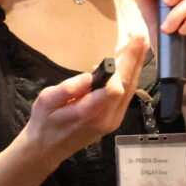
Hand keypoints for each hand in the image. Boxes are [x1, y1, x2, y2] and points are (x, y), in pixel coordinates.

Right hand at [21, 26, 150, 165]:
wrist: (46, 149)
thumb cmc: (43, 122)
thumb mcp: (46, 101)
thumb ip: (68, 88)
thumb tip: (90, 75)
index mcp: (88, 113)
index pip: (114, 90)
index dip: (117, 69)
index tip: (113, 52)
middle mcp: (106, 119)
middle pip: (128, 87)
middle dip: (135, 60)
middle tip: (141, 36)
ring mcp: (112, 122)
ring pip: (131, 91)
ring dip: (136, 67)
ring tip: (141, 45)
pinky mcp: (113, 121)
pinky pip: (126, 96)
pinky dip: (130, 78)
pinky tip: (130, 64)